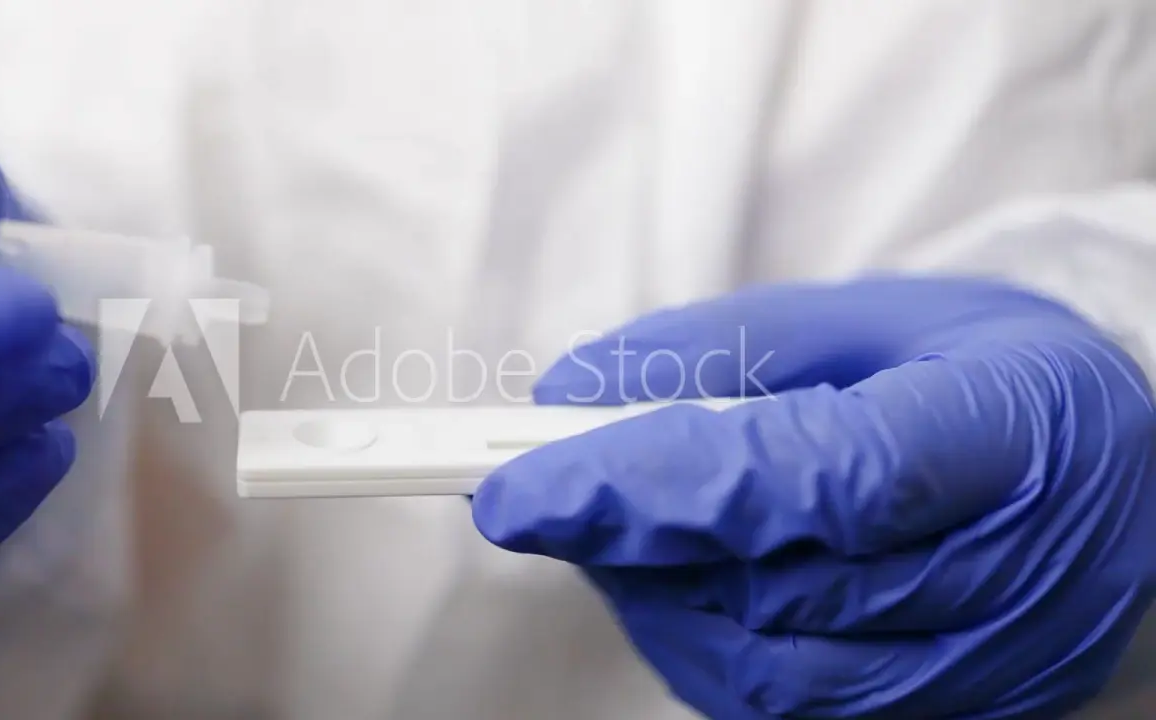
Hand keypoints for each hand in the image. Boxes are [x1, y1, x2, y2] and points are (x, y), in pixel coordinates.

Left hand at [471, 277, 1155, 717]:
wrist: (1127, 481)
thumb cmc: (992, 376)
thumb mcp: (874, 317)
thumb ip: (720, 352)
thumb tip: (569, 396)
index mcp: (1003, 434)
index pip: (810, 478)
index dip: (652, 488)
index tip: (516, 489)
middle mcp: (1009, 574)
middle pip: (771, 586)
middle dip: (626, 540)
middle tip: (540, 491)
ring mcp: (985, 667)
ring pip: (764, 669)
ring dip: (651, 597)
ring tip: (613, 526)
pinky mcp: (949, 714)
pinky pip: (784, 707)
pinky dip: (698, 644)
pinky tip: (674, 584)